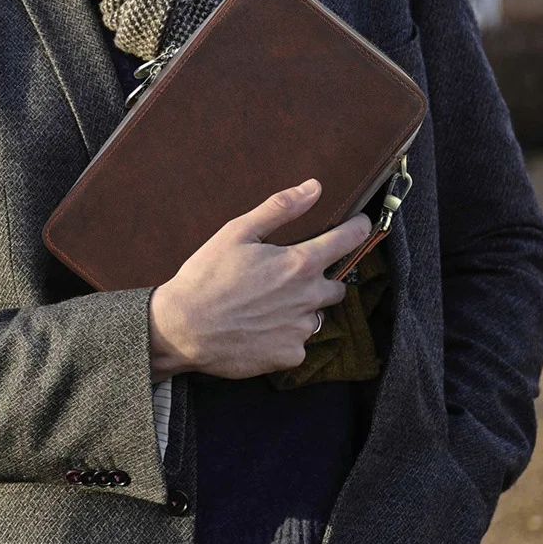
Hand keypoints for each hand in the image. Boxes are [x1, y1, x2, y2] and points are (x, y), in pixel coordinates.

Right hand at [148, 178, 371, 381]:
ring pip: (316, 316)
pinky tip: (259, 329)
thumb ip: (280, 208)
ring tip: (267, 306)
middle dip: (321, 279)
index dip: (359, 229)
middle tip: (289, 277)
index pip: (349, 241)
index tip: (361, 225)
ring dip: (301, 309)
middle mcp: (308, 297)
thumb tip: (314, 187)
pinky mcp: (288, 356)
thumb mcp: (237, 232)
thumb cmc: (206, 275)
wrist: (182, 327)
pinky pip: (299, 344)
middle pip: (338, 285)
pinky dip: (285, 336)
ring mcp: (300, 330)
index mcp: (300, 263)